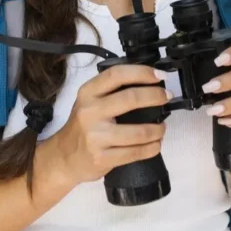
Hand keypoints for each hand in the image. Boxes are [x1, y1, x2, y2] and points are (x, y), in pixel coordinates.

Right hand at [53, 64, 171, 185]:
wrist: (64, 157)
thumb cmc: (82, 126)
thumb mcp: (88, 102)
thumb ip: (110, 91)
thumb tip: (147, 82)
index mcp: (87, 93)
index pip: (116, 75)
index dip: (141, 72)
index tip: (159, 75)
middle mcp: (90, 112)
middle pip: (130, 99)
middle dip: (155, 96)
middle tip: (166, 97)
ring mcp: (96, 136)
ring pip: (139, 131)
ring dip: (158, 129)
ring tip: (161, 128)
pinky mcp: (102, 158)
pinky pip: (135, 153)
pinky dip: (152, 148)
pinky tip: (155, 144)